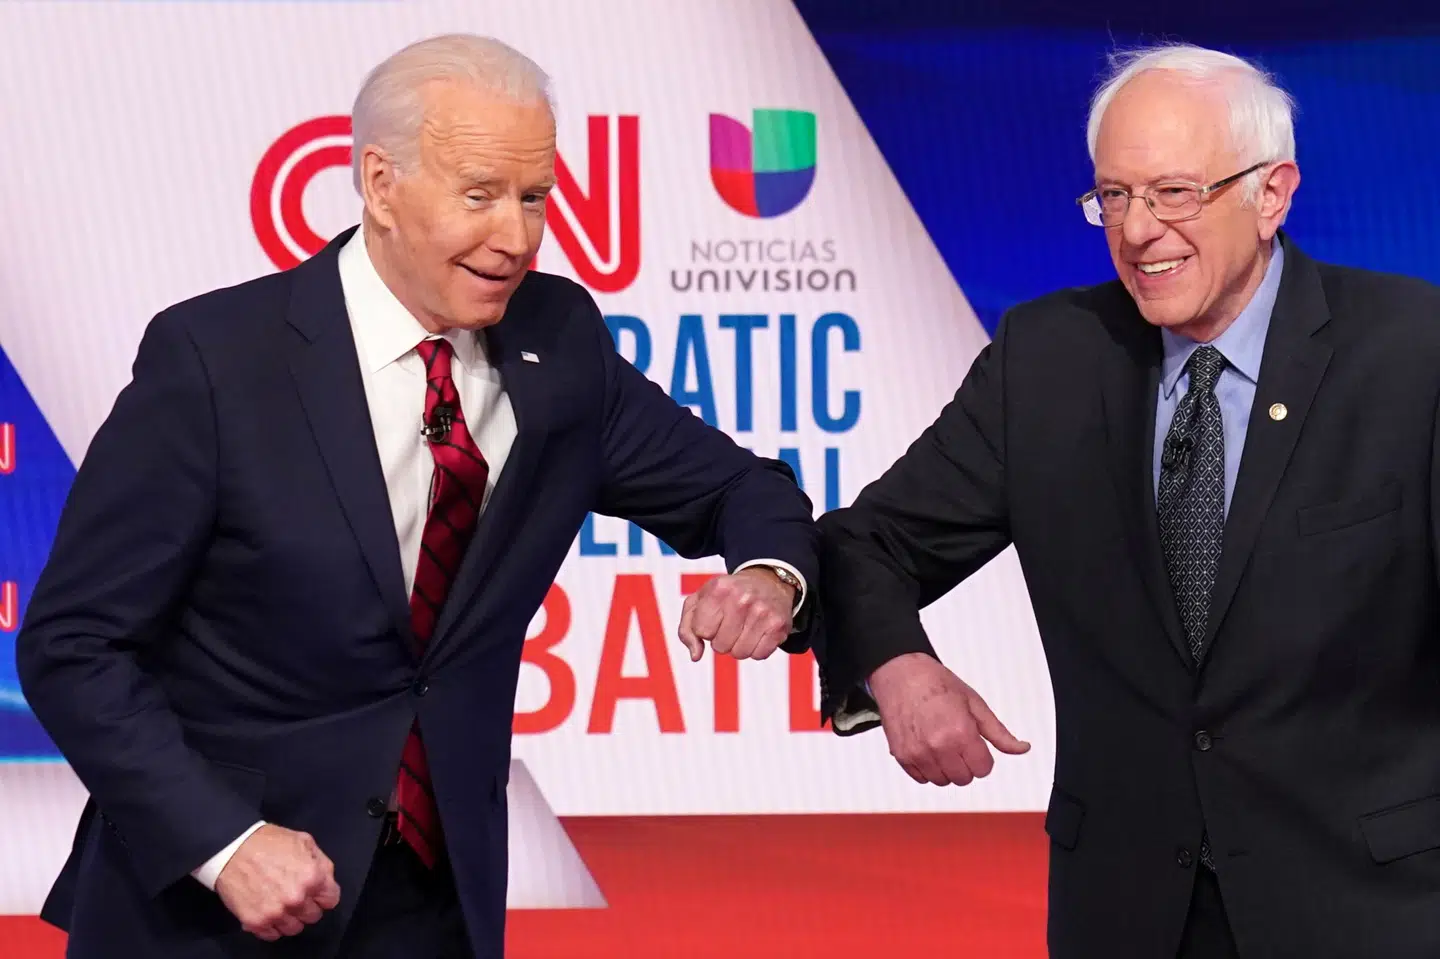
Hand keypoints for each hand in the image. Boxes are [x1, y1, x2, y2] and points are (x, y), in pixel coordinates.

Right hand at [214, 824, 340, 940]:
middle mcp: (297, 898)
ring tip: (279, 904)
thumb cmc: (268, 842)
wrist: (231, 848)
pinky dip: (271, 926)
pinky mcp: (256, 922)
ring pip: (294, 928)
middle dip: (307, 906)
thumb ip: (321, 863)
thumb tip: (327, 881)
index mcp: (313, 877)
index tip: (315, 892)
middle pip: (313, 916)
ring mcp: (276, 912)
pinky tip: (268, 912)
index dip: (323, 895)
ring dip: (290, 918)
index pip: (331, 900)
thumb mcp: (304, 841)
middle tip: (294, 895)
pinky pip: (272, 935)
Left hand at [677, 568, 794, 661]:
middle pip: (720, 646)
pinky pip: (759, 655)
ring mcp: (762, 612)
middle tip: (731, 623)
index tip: (715, 616)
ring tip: (744, 628)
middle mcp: (741, 599)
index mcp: (718, 589)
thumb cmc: (728, 594)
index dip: (706, 629)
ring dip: (739, 646)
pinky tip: (758, 632)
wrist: (769, 581)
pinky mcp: (778, 625)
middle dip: (722, 639)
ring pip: (739, 653)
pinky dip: (756, 649)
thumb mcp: (700, 601)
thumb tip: (695, 656)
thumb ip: (687, 629)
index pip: (701, 631)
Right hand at [869, 652, 1029, 785]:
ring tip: (941, 744)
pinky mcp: (902, 756)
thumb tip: (1021, 749)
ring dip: (946, 768)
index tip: (974, 744)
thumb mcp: (975, 703)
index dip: (982, 757)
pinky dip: (927, 768)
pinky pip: (922, 779)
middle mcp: (938, 746)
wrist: (900, 673)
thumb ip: (999, 733)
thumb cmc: (936, 683)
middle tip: (957, 742)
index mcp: (961, 732)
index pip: (983, 770)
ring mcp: (918, 753)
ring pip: (942, 781)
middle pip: (963, 779)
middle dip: (965, 763)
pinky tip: (926, 747)